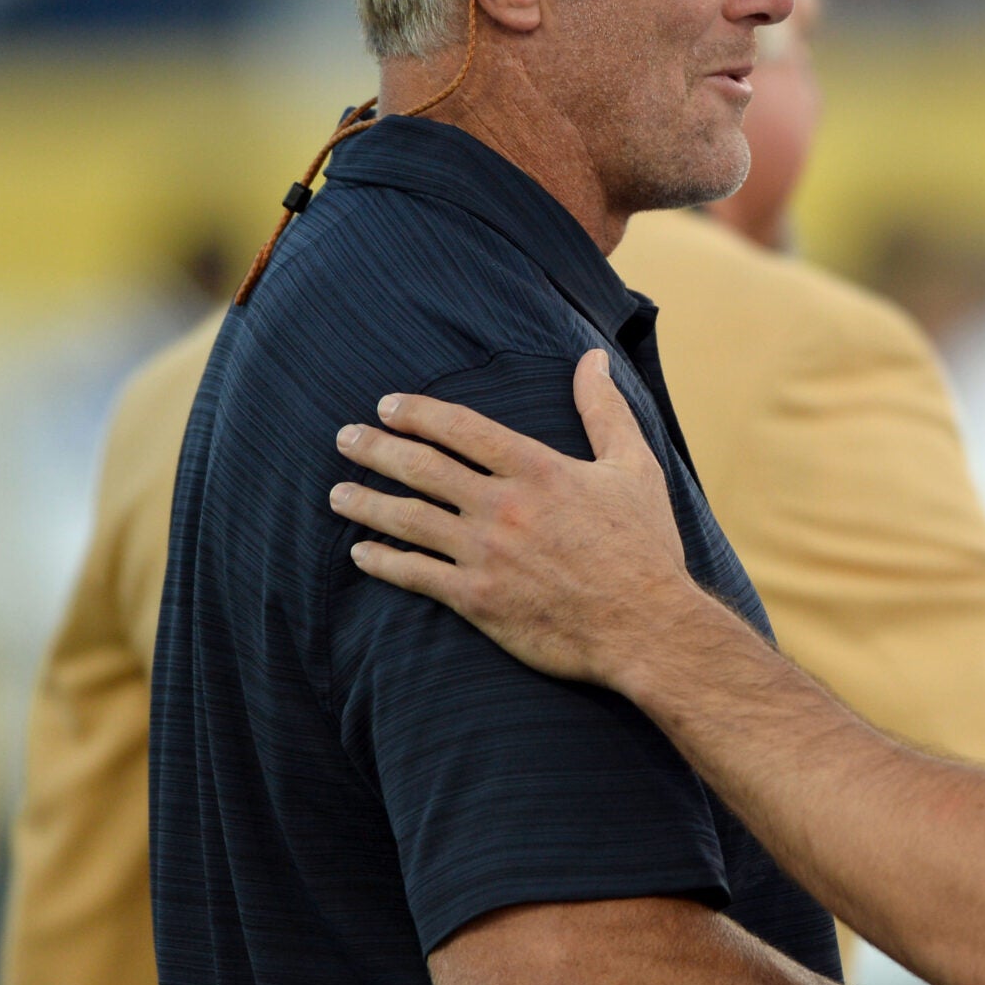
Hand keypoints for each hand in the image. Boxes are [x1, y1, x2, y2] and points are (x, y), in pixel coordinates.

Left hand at [329, 349, 692, 686]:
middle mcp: (503, 506)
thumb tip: (593, 358)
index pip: (460, 427)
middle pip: (421, 467)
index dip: (417, 412)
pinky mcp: (477, 600)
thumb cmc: (645, 547)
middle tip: (345, 438)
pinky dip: (382, 562)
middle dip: (375, 448)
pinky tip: (361, 553)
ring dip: (365, 502)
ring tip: (337, 494)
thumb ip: (605, 409)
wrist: (647, 626)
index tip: (387, 406)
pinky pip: (415, 575)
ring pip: (408, 519)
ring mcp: (485, 554)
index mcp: (538, 469)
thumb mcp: (634, 468)